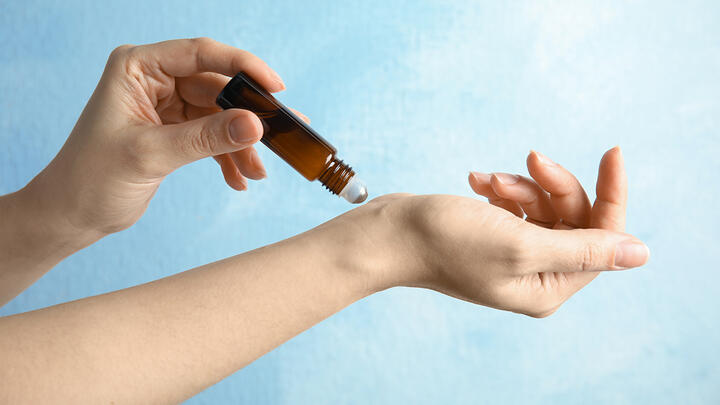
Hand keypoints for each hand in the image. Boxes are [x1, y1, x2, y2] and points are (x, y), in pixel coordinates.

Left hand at [21, 38, 304, 240]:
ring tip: (257, 171)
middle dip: (247, 116)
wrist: (72, 215)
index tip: (275, 88)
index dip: (243, 67)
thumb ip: (205, 138)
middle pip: (217, 87)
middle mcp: (154, 80)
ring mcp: (166, 106)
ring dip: (241, 144)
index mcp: (137, 67)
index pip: (200, 54)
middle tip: (280, 134)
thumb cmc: (91, 179)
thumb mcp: (151, 154)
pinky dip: (228, 157)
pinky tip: (239, 179)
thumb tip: (255, 126)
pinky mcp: (175, 131)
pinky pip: (213, 137)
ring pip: (221, 115)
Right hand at [330, 147, 648, 316]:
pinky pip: (516, 206)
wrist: (391, 234)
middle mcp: (536, 276)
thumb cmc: (447, 242)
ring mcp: (514, 256)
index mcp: (548, 287)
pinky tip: (476, 182)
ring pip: (543, 207)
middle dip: (551, 185)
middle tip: (530, 159)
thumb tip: (640, 254)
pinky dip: (500, 189)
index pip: (602, 239)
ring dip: (519, 185)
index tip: (612, 151)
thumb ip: (584, 250)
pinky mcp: (494, 237)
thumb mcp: (522, 244)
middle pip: (572, 218)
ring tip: (487, 180)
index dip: (611, 194)